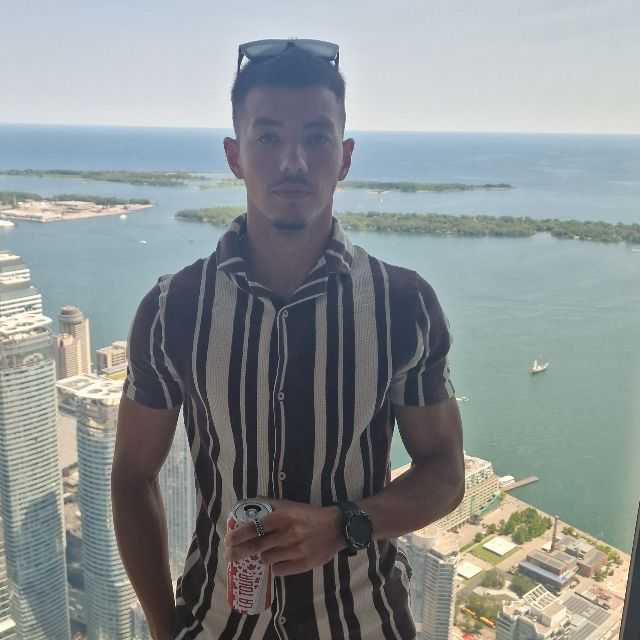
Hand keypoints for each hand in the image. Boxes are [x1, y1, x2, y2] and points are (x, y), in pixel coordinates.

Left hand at [224, 499, 343, 576]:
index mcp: (285, 517)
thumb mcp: (291, 506)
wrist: (337, 527)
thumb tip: (250, 506)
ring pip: (267, 559)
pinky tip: (277, 561)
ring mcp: (297, 550)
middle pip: (257, 546)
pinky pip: (280, 570)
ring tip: (264, 553)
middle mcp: (289, 534)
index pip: (256, 527)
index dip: (239, 535)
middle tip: (228, 556)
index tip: (227, 540)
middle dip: (239, 552)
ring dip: (262, 556)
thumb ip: (272, 507)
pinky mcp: (304, 564)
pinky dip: (275, 566)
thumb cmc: (310, 515)